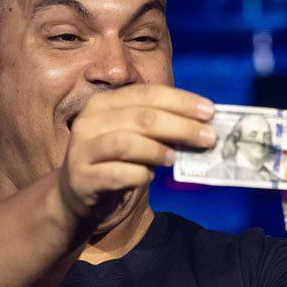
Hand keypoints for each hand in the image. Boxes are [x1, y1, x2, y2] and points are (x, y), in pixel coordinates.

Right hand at [57, 84, 216, 223]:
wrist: (77, 192)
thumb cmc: (114, 160)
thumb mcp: (133, 136)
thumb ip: (160, 127)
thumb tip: (202, 126)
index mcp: (104, 103)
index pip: (147, 94)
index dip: (181, 101)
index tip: (210, 112)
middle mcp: (89, 121)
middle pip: (142, 118)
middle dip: (181, 127)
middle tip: (208, 138)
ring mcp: (82, 149)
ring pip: (127, 143)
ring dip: (158, 151)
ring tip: (174, 159)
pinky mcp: (82, 178)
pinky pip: (118, 174)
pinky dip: (140, 175)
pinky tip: (149, 176)